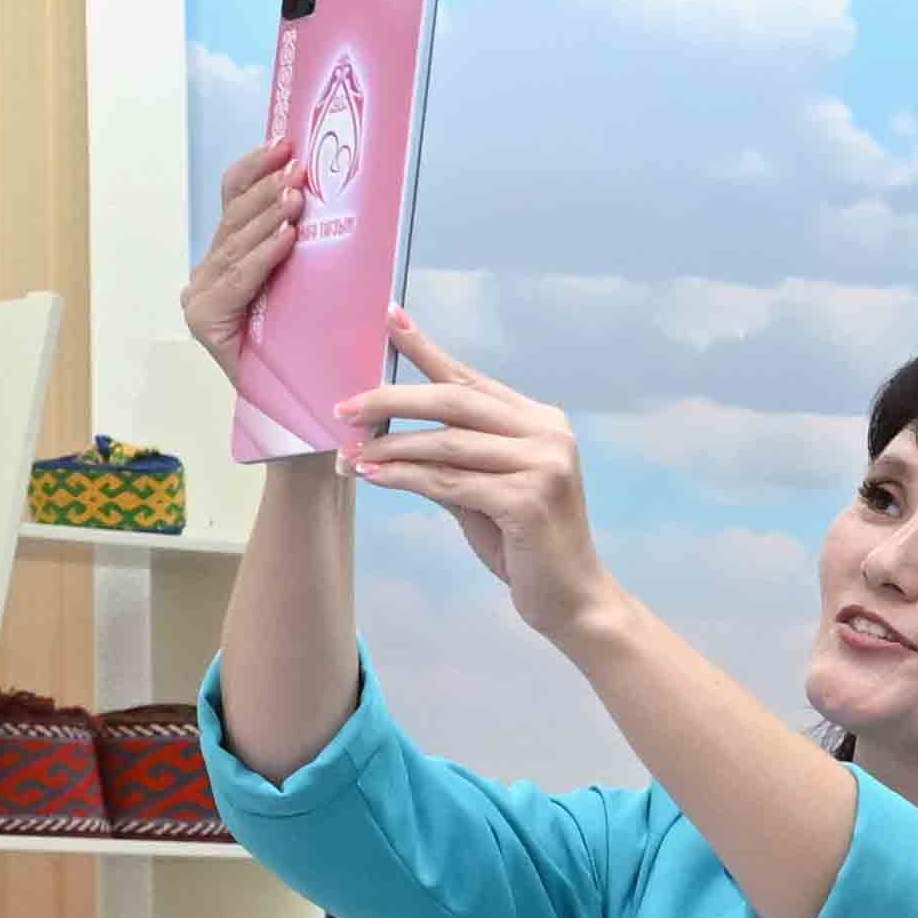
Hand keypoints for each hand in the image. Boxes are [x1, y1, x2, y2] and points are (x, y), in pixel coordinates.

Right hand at [183, 132, 305, 357]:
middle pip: (233, 220)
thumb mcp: (306, 284)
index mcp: (225, 262)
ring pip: (235, 246)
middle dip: (266, 188)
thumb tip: (318, 190)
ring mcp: (201, 297)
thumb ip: (296, 245)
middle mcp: (206, 277)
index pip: (233, 204)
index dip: (253, 170)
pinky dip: (264, 255)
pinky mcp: (204, 320)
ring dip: (267, 216)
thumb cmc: (307, 346)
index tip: (281, 142)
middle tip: (296, 165)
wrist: (301, 404)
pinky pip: (239, 279)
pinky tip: (286, 236)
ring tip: (295, 195)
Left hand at [332, 315, 610, 638]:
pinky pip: (449, 482)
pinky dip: (405, 478)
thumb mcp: (485, 491)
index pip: (472, 379)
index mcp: (541, 421)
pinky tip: (374, 476)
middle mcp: (547, 434)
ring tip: (351, 452)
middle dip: (393, 399)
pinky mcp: (527, 501)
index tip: (391, 317)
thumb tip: (386, 435)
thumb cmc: (527, 545)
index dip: (428, 349)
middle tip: (346, 407)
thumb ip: (450, 459)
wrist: (572, 600)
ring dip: (391, 447)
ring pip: (447, 443)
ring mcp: (542, 465)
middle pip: (455, 401)